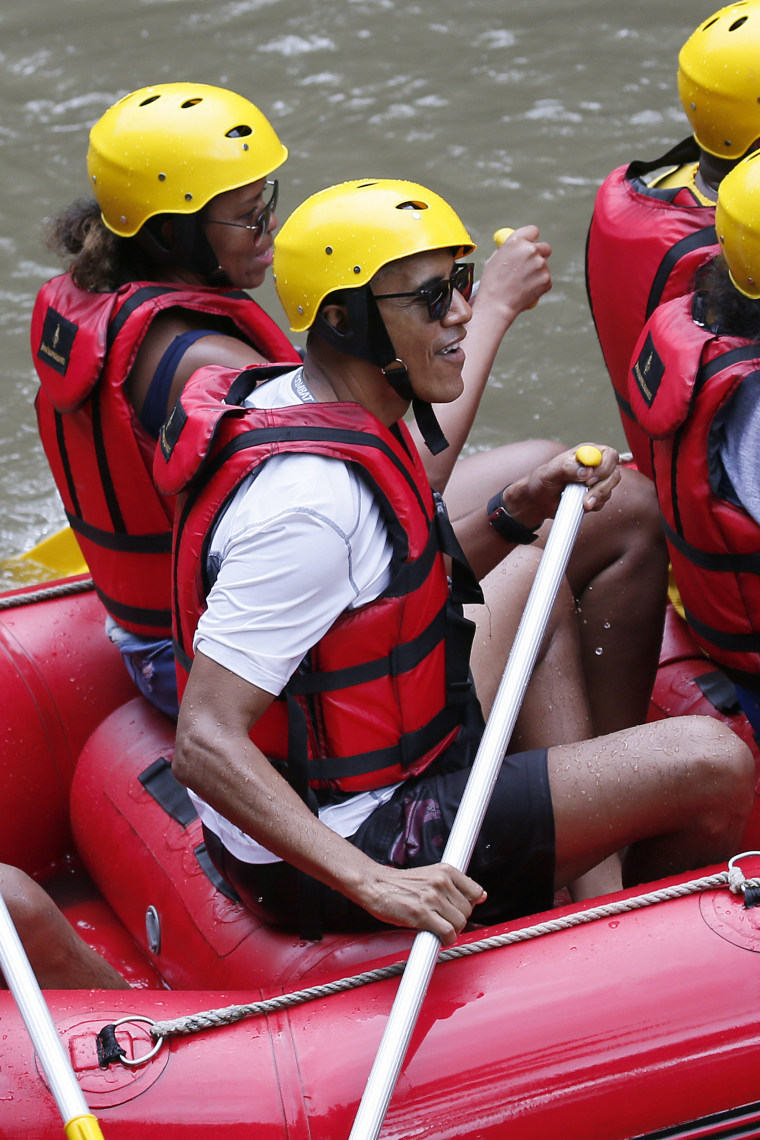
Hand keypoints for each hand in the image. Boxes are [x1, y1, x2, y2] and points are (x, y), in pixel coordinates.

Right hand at [355, 862, 486, 945]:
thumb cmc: (401, 883)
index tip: (457, 909)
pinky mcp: (422, 914)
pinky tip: (435, 936)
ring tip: (437, 927)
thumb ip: (455, 884)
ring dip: (450, 930)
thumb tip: (482, 896)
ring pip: (459, 923)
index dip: (468, 905)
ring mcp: (432, 898)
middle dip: (457, 919)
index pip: (476, 892)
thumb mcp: (431, 874)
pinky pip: (447, 933)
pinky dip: (444, 939)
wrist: (374, 884)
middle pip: (467, 911)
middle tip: (442, 920)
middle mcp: (441, 882)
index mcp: (445, 870)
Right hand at [474, 224, 551, 323]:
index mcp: (517, 241)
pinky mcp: (546, 279)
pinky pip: (546, 279)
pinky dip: (539, 285)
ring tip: (521, 284)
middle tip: (529, 266)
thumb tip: (517, 248)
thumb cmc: (492, 284)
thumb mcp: (495, 259)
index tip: (530, 244)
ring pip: (544, 265)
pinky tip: (526, 290)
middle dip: (539, 255)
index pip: (533, 231)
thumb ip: (509, 250)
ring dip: (537, 272)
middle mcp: (531, 250)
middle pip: (545, 247)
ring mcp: (541, 265)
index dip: (531, 238)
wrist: (496, 305)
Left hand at [503, 443, 619, 529]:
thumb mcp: (550, 471)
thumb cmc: (543, 480)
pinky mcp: (596, 496)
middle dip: (602, 486)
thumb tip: (586, 471)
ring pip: (610, 488)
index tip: (589, 479)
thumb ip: (567, 468)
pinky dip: (594, 505)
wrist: (539, 499)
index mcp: (586, 453)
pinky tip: (580, 504)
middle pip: (614, 473)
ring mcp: (597, 481)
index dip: (604, 467)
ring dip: (597, 498)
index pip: (609, 455)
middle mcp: (595, 465)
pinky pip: (603, 501)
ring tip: (581, 502)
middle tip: (587, 495)